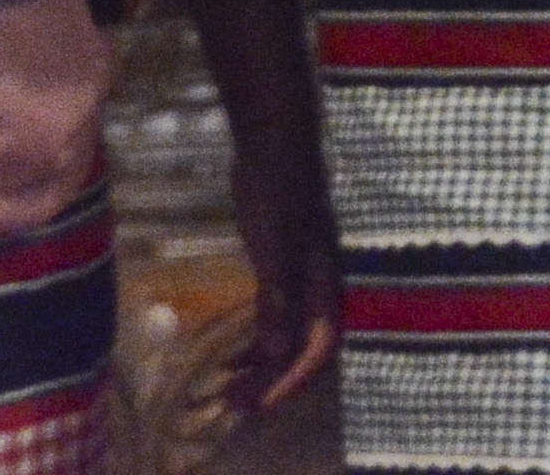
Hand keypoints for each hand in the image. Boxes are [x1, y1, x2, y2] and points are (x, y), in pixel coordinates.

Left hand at [227, 134, 340, 419]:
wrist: (276, 143)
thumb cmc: (278, 190)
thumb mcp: (276, 244)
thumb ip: (279, 295)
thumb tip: (274, 349)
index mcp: (324, 281)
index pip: (320, 345)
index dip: (292, 379)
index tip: (259, 403)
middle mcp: (318, 285)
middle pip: (304, 348)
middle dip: (272, 381)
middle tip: (231, 405)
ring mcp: (300, 277)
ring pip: (287, 336)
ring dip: (261, 367)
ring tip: (225, 389)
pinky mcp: (281, 267)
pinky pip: (273, 319)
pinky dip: (254, 343)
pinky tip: (227, 354)